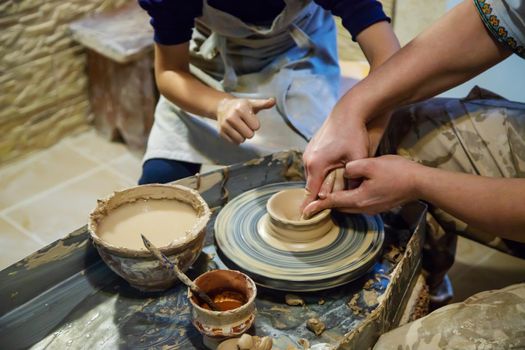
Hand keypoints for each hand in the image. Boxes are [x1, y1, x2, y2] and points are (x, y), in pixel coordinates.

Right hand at [216, 97, 274, 143]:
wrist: (222, 107)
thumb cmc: (240, 106)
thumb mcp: (252, 103)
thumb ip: (263, 103)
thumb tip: (274, 100)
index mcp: (241, 108)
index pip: (256, 126)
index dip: (255, 124)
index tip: (250, 118)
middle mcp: (231, 117)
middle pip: (249, 135)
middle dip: (249, 131)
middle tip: (245, 124)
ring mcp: (225, 125)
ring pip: (241, 140)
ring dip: (243, 136)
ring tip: (240, 128)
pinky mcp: (221, 132)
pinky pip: (234, 142)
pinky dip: (236, 139)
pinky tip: (234, 131)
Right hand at [302, 109, 369, 207]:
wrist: (348, 111)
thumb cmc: (353, 134)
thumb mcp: (357, 159)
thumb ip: (352, 179)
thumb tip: (352, 196)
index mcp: (316, 165)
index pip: (311, 192)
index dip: (309, 206)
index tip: (304, 217)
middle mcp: (308, 159)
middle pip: (311, 184)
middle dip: (318, 194)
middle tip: (327, 204)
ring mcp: (308, 152)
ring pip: (312, 175)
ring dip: (320, 182)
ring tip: (331, 189)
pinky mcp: (312, 147)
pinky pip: (314, 166)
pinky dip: (321, 172)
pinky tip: (332, 172)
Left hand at [303, 155, 421, 215]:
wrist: (420, 183)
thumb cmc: (397, 172)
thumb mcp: (370, 164)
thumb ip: (352, 168)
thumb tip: (344, 172)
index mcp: (358, 200)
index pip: (332, 203)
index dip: (317, 206)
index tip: (304, 212)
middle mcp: (363, 208)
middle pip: (339, 207)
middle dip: (326, 205)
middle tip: (313, 202)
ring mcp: (372, 209)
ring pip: (348, 207)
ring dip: (338, 202)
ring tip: (327, 195)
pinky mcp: (378, 206)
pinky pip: (358, 204)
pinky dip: (349, 200)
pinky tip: (348, 190)